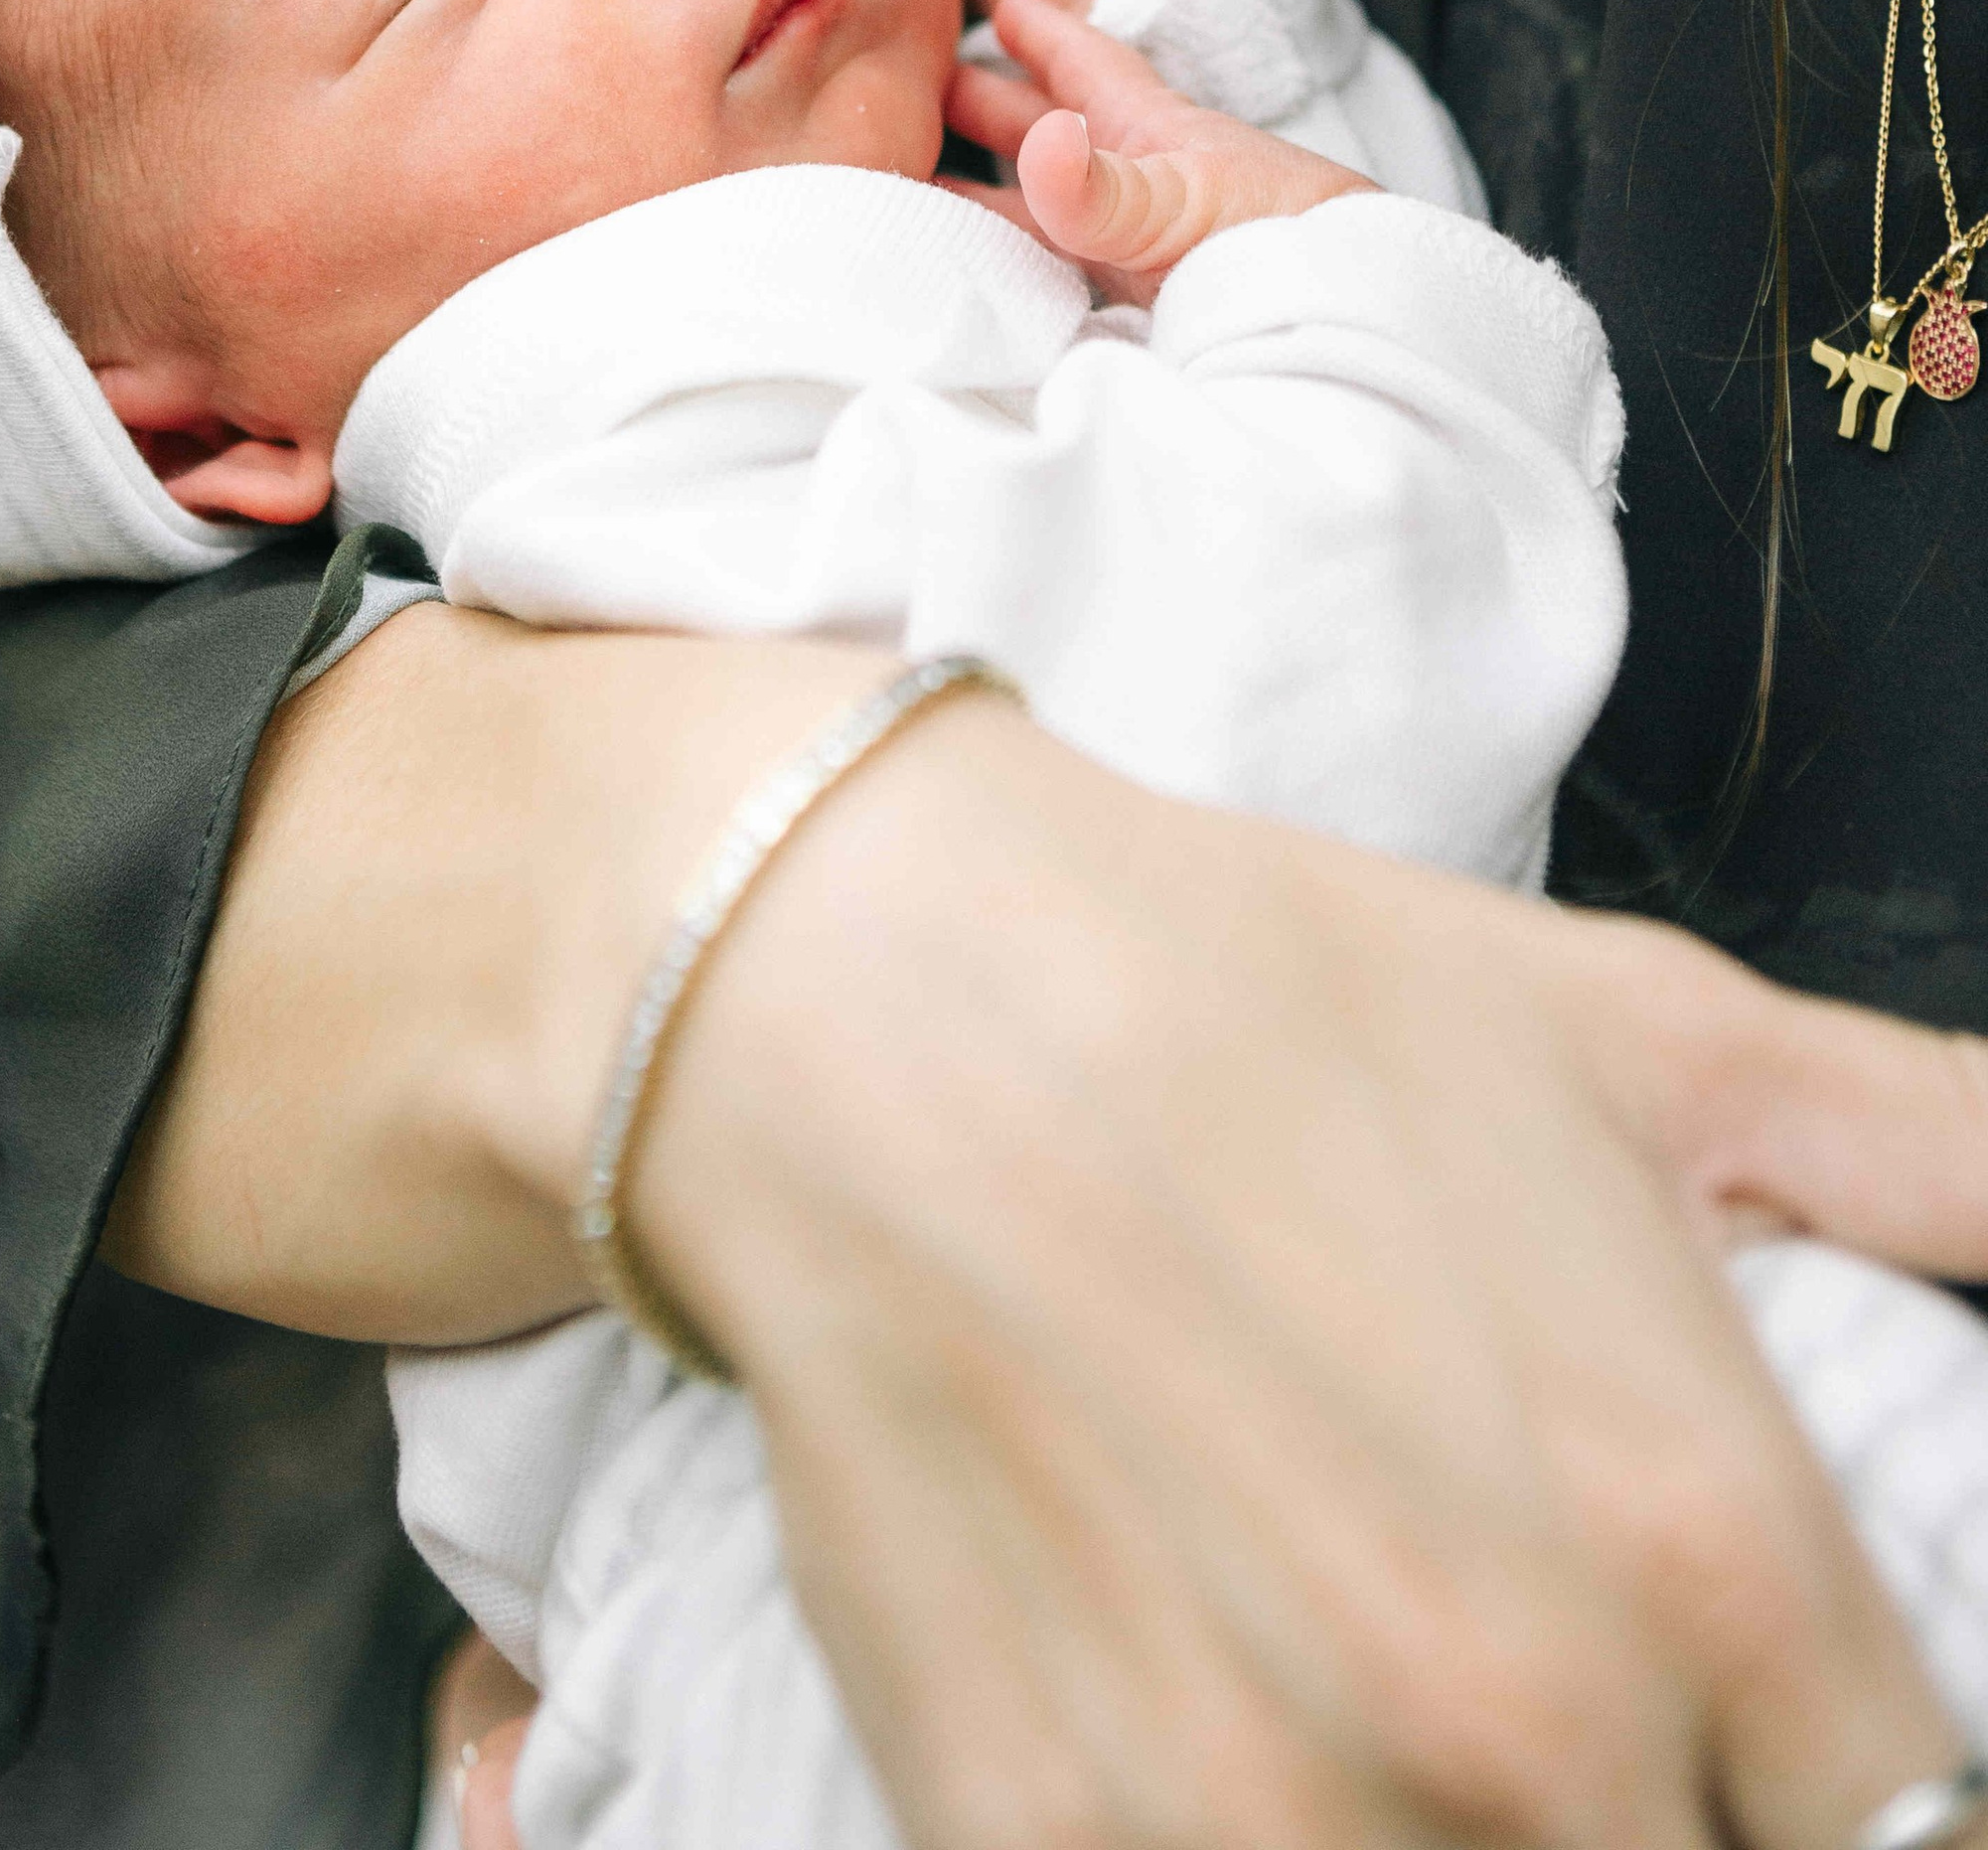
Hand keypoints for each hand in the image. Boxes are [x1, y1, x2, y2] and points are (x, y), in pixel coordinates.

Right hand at [631, 703, 1984, 1849]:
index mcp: (1706, 1550)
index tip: (1760, 1735)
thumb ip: (1943, 1158)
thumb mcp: (1649, 1036)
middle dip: (1647, 1806)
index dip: (1847, 1798)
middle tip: (1556, 1696)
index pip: (1906, 1836)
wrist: (882, 998)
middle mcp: (1522, 1727)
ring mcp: (1268, 1820)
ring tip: (1388, 1707)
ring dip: (1451, 1841)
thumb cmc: (1272, 1000)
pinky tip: (1230, 1740)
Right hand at [945, 0, 1368, 298]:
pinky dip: (1019, 272)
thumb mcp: (1188, 202)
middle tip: (929, 82)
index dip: (1046, 34)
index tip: (1006, 0)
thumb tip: (1042, 146)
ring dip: (992, 194)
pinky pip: (1061, 281)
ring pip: (1052, 210)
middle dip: (996, 107)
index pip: (1091, 66)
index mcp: (1156, 132)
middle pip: (1057, 133)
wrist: (1360, 337)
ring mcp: (1145, 254)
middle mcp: (1146, 186)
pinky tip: (987, 282)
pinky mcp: (1145, 317)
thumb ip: (1105, 187)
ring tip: (924, 184)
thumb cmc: (1288, 245)